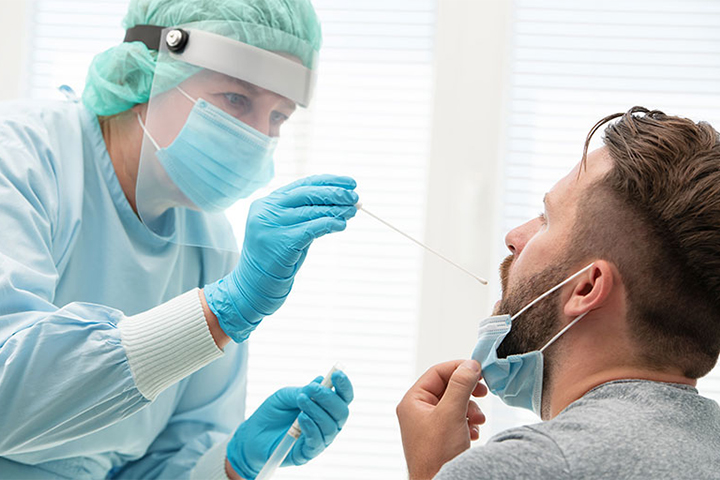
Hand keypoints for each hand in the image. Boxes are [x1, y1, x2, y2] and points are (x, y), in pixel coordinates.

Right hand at [204, 174, 357, 341]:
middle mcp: (266, 210)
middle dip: (335, 193)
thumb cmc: (278, 257)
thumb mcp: (290, 229)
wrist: (254, 286)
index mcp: (267, 202)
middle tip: (356, 196)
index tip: (351, 182)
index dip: (329, 181)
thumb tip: (344, 204)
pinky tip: (341, 224)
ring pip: (311, 211)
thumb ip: (309, 215)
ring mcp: (270, 225)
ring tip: (353, 211)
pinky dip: (329, 224)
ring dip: (336, 210)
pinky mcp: (279, 242)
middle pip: (307, 194)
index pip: (303, 184)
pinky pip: (311, 228)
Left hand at [226, 371, 353, 479]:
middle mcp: (327, 424)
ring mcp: (320, 439)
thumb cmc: (272, 413)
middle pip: (342, 412)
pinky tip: (301, 418)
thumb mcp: (286, 396)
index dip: (344, 385)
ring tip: (301, 401)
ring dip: (316, 411)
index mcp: (326, 408)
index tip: (336, 374)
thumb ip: (304, 390)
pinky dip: (311, 427)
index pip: (344, 397)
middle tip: (312, 389)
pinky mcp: (308, 453)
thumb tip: (321, 380)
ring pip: (331, 426)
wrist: (252, 435)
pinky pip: (317, 441)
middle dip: (329, 398)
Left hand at [396, 360, 487, 479]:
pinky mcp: (440, 438)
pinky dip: (468, 423)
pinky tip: (473, 433)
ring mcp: (429, 425)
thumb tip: (470, 364)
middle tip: (484, 392)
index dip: (459, 368)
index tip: (479, 370)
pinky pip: (456, 420)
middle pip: (447, 388)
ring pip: (454, 404)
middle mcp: (419, 411)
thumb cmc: (437, 454)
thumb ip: (461, 385)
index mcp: (413, 401)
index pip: (437, 373)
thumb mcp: (451, 413)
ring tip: (478, 420)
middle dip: (467, 391)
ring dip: (470, 409)